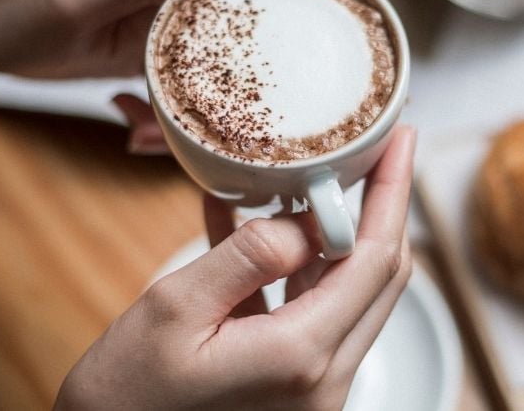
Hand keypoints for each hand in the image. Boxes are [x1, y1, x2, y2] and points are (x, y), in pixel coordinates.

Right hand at [55, 127, 416, 409]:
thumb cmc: (124, 399)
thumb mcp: (173, 312)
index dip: (393, 193)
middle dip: (383, 209)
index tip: (399, 139)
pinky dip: (297, 270)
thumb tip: (305, 221)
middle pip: (379, 278)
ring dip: (340, 238)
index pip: (374, 259)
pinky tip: (262, 228)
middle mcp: (323, 378)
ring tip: (320, 182)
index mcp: (300, 355)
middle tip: (376, 151)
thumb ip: (247, 259)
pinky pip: (312, 315)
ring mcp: (313, 390)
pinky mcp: (295, 389)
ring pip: (350, 295)